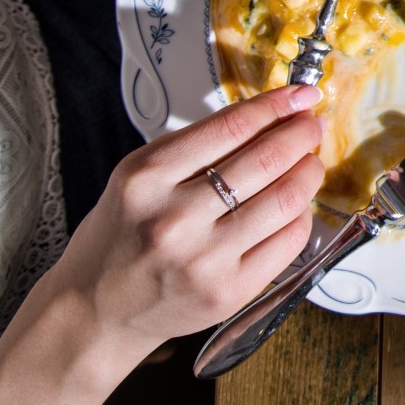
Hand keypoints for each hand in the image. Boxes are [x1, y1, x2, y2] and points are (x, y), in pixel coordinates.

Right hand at [0, 86, 323, 402]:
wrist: (95, 309)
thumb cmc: (121, 237)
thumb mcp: (138, 177)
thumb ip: (196, 147)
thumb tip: (267, 117)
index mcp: (147, 179)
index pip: (231, 127)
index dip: (275, 106)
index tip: (299, 95)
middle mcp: (174, 218)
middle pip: (266, 160)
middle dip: (299, 135)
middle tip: (310, 126)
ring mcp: (204, 258)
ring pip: (286, 199)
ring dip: (309, 171)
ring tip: (309, 161)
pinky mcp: (229, 291)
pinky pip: (288, 240)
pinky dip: (301, 214)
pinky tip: (296, 205)